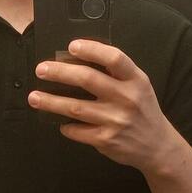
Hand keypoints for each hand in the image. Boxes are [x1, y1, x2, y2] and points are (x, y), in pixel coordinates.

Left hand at [28, 39, 180, 173]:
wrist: (157, 146)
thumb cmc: (142, 109)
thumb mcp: (138, 85)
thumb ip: (116, 73)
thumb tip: (76, 59)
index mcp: (135, 79)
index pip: (114, 58)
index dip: (92, 49)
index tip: (72, 46)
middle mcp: (127, 98)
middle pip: (88, 79)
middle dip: (60, 72)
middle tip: (41, 69)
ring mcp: (116, 120)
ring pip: (75, 107)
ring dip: (50, 101)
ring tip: (34, 97)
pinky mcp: (106, 140)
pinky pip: (77, 130)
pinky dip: (65, 126)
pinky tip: (59, 122)